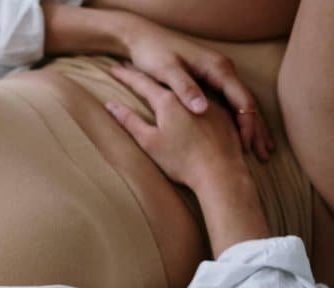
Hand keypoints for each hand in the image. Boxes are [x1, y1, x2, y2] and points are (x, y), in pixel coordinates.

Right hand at [105, 65, 269, 254]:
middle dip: (145, 73)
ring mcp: (209, 102)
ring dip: (169, 80)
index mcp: (167, 102)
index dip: (125, 76)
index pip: (140, 82)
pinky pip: (202, 96)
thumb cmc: (182, 161)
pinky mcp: (223, 113)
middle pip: (162, 79)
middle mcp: (188, 96)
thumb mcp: (150, 142)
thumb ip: (130, 121)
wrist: (220, 174)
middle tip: (131, 66)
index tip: (113, 69)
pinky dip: (189, 93)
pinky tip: (188, 97)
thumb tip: (110, 105)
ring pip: (184, 86)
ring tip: (158, 77)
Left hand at [119, 16, 273, 160]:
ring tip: (261, 153)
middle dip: (257, 130)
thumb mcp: (168, 71)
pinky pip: (231, 105)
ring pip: (243, 106)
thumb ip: (185, 88)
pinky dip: (240, 122)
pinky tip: (243, 140)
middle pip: (248, 104)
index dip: (247, 125)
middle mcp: (224, 71)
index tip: (246, 146)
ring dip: (252, 129)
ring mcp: (220, 77)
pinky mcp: (212, 82)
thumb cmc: (154, 54)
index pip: (243, 100)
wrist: (145, 39)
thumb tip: (202, 108)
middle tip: (264, 155)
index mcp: (218, 68)